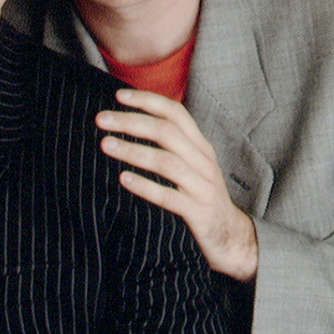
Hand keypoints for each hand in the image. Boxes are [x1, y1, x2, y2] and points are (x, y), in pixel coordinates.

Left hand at [96, 89, 258, 281]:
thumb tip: (132, 122)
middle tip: (101, 119)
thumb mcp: (193, 164)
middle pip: (166, 132)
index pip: (175, 113)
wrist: (232, 237)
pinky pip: (170, 197)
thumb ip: (172, 144)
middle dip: (131, 122)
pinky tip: (124, 179)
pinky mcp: (199, 212)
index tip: (118, 96)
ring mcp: (203, 187)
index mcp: (200, 146)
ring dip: (133, 151)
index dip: (148, 101)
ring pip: (167, 162)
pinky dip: (146, 186)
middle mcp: (204, 161)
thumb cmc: (201, 195)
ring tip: (106, 144)